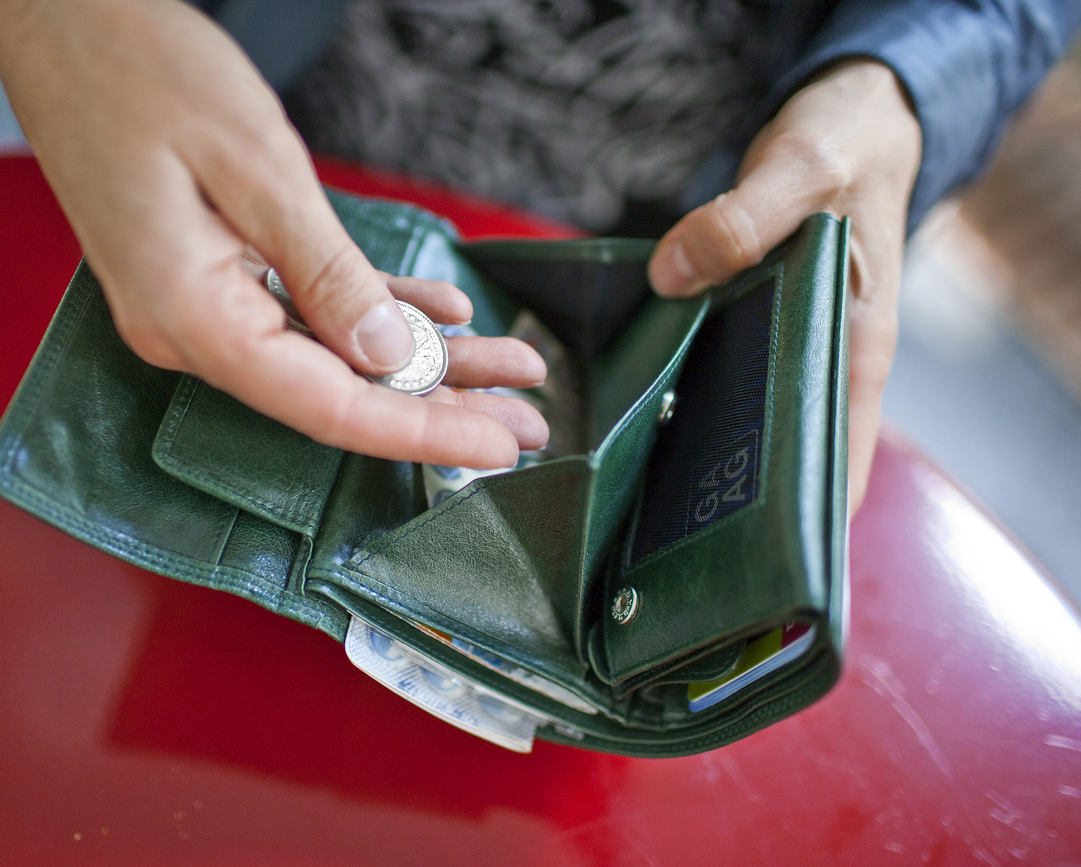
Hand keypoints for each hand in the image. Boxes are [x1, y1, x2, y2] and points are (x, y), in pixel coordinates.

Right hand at [0, 0, 546, 467]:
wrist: (66, 23)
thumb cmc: (140, 73)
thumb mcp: (256, 168)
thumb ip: (327, 273)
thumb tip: (386, 355)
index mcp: (192, 317)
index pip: (326, 406)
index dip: (418, 432)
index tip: (495, 447)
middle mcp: (192, 332)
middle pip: (335, 393)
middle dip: (439, 407)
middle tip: (526, 422)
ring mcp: (201, 307)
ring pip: (332, 355)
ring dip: (422, 362)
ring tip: (509, 367)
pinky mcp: (214, 276)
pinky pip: (308, 312)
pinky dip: (375, 312)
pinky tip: (441, 315)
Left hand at [647, 60, 921, 514]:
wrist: (847, 122)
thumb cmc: (843, 149)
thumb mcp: (802, 168)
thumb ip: (745, 218)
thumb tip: (674, 276)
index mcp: (855, 349)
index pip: (840, 469)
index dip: (800, 529)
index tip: (741, 567)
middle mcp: (821, 365)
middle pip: (780, 463)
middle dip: (727, 510)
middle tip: (653, 549)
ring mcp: (785, 351)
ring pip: (741, 429)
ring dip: (691, 462)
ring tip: (626, 507)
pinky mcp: (749, 331)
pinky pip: (714, 382)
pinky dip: (676, 402)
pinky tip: (623, 419)